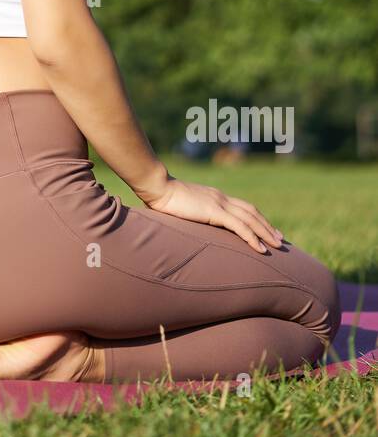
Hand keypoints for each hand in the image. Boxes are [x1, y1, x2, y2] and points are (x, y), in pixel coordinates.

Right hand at [138, 176, 284, 253]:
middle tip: (280, 239)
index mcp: (214, 196)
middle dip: (267, 225)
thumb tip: (186, 223)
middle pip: (251, 212)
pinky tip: (260, 250)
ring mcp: (218, 203)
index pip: (242, 207)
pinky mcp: (214, 212)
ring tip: (277, 245)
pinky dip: (252, 238)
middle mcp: (220, 198)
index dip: (256, 218)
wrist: (156, 186)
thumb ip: (188, 213)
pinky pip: (239, 227)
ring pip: (250, 219)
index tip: (266, 229)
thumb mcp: (180, 207)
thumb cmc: (161, 196)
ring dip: (266, 232)